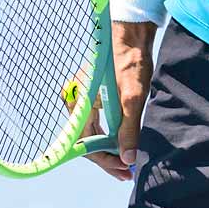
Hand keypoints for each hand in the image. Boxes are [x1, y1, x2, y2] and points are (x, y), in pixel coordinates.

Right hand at [84, 20, 157, 181]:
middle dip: (108, 159)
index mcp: (80, 104)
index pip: (87, 145)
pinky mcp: (90, 95)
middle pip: (88, 141)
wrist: (131, 35)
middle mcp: (75, 103)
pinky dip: (109, 134)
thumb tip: (127, 158)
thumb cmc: (131, 61)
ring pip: (92, 133)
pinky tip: (121, 144)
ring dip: (109, 149)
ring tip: (127, 163)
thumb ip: (129, 128)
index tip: (124, 172)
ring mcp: (81, 99)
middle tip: (129, 173)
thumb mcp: (133, 96)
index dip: (105, 162)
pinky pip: (96, 122)